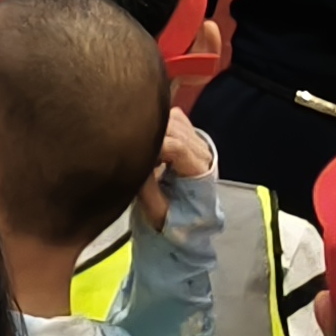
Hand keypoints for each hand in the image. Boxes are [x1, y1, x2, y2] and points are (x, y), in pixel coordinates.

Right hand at [134, 108, 216, 229]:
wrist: (190, 219)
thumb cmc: (174, 219)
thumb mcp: (157, 212)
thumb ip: (146, 189)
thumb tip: (132, 162)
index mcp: (199, 170)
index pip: (177, 146)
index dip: (153, 146)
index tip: (134, 156)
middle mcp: (203, 150)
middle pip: (174, 128)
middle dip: (150, 135)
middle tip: (132, 150)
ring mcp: (198, 140)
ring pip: (172, 118)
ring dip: (154, 128)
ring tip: (141, 147)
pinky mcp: (189, 134)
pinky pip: (172, 116)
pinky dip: (158, 123)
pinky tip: (150, 139)